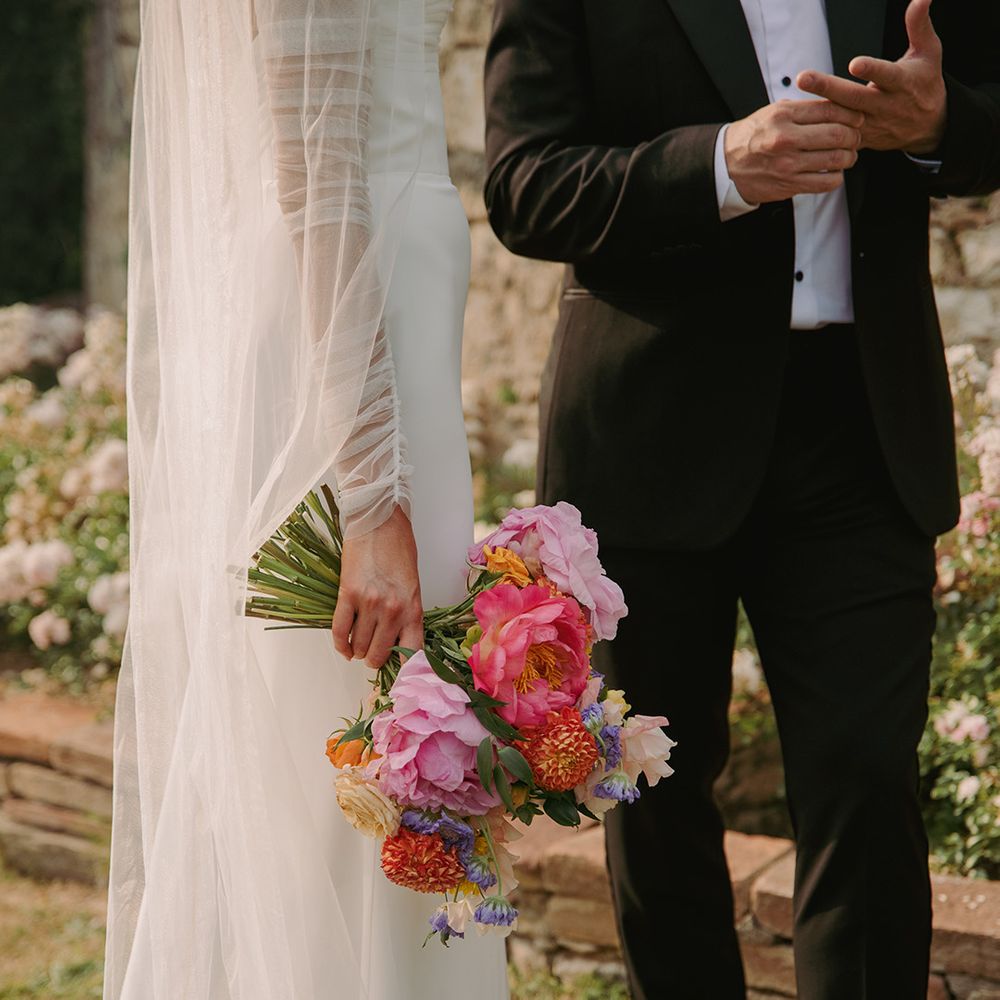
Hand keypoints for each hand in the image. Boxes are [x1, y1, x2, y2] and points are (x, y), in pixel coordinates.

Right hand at [330, 505, 423, 667]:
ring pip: (359, 646)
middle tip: (372, 655)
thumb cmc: (399, 549)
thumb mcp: (412, 586)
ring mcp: (369, 603)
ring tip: (358, 647)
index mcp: (413, 609)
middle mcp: (392, 610)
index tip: (399, 676)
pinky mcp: (347, 594)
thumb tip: (397, 642)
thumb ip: (406, 614)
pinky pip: (339, 631)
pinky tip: (344, 647)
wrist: (379, 521)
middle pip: (379, 655)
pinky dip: (340, 644)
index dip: (404, 669)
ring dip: (357, 651)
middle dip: (374, 659)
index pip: (411, 653)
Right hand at [724, 100, 863, 204]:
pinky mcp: (789, 185)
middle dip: (853, 135)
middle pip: (837, 134)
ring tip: (847, 155)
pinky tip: (834, 172)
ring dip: (849, 157)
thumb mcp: (774, 113)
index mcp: (783, 116)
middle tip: (855, 137)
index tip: (856, 118)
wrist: (727, 165)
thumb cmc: (753, 137)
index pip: (830, 109)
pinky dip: (837, 177)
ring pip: (836, 159)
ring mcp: (787, 165)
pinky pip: (826, 183)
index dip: (850, 113)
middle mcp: (785, 139)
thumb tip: (838, 105)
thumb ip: (804, 108)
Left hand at [797, 0, 945, 154]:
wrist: (929, 126)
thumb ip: (919, 24)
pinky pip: (836, 135)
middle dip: (828, 88)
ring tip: (792, 100)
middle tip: (803, 77)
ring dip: (818, 110)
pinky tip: (795, 120)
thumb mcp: (929, 52)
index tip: (855, 64)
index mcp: (902, 82)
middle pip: (854, 98)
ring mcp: (871, 124)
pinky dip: (817, 128)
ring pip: (842, 119)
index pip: (886, 75)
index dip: (872, 71)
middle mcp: (885, 105)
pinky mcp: (861, 139)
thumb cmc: (925, 83)